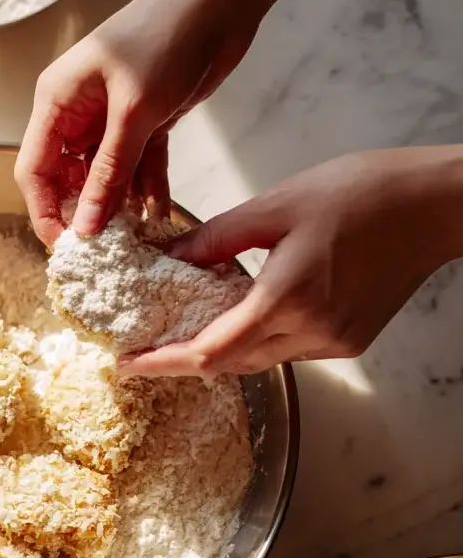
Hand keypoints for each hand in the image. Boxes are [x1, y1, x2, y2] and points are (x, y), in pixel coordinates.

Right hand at [14, 0, 259, 247]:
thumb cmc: (166, 38)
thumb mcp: (135, 112)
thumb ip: (108, 172)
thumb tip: (85, 227)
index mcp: (57, 100)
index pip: (34, 169)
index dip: (44, 211)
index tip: (66, 248)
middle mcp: (77, 111)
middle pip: (66, 178)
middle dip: (83, 212)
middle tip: (104, 248)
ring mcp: (111, 117)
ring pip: (104, 176)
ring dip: (119, 206)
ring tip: (136, 238)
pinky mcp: (145, 120)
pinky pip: (138, 166)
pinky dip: (147, 188)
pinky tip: (159, 214)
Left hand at [118, 148, 462, 377]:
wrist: (435, 205)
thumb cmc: (362, 192)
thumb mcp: (277, 205)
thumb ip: (218, 238)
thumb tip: (171, 259)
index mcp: (287, 300)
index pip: (209, 352)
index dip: (162, 363)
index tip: (126, 364)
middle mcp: (311, 333)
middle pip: (230, 364)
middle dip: (184, 359)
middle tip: (145, 346)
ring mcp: (334, 342)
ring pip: (259, 359)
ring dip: (221, 348)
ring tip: (185, 326)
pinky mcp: (349, 341)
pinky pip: (288, 349)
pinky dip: (257, 337)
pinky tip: (242, 312)